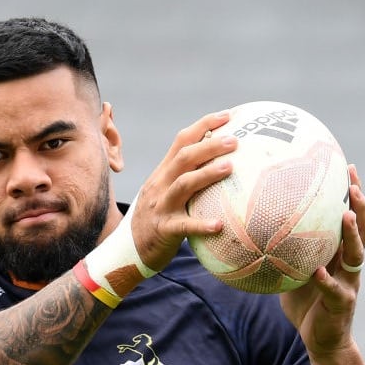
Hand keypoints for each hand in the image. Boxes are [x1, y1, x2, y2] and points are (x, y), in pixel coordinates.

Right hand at [131, 111, 237, 271]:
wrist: (129, 249)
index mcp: (162, 173)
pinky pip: (184, 226)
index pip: (181, 141)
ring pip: (183, 185)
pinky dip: (202, 224)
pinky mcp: (164, 230)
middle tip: (235, 141)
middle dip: (209, 145)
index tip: (228, 115)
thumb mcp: (166, 193)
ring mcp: (161, 207)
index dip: (204, 125)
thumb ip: (186, 177)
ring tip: (230, 167)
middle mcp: (160, 185)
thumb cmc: (158, 219)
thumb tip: (222, 162)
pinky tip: (220, 225)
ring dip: (207, 174)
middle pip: (184, 158)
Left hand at [280, 164, 364, 357]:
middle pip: (363, 229)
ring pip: (357, 255)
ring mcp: (349, 283)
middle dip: (360, 205)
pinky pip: (335, 290)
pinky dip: (327, 280)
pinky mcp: (342, 304)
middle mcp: (349, 265)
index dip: (353, 194)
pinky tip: (317, 271)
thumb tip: (251, 226)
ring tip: (344, 216)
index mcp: (338, 254)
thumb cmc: (305, 303)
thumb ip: (284, 251)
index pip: (350, 217)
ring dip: (351, 235)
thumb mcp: (292, 272)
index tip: (346, 167)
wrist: (322, 342)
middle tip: (352, 182)